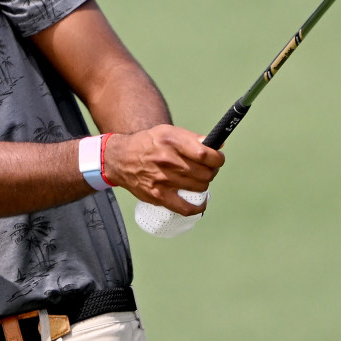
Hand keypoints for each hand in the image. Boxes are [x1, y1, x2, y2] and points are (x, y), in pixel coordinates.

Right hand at [102, 125, 223, 214]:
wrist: (121, 158)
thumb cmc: (148, 144)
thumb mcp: (168, 132)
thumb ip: (193, 139)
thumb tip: (218, 145)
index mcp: (172, 141)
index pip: (206, 155)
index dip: (218, 159)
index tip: (217, 159)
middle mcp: (168, 160)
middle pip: (205, 173)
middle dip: (211, 171)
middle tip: (206, 169)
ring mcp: (163, 179)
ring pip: (199, 187)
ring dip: (203, 184)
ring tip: (197, 180)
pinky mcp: (158, 195)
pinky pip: (185, 208)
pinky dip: (197, 207)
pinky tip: (199, 202)